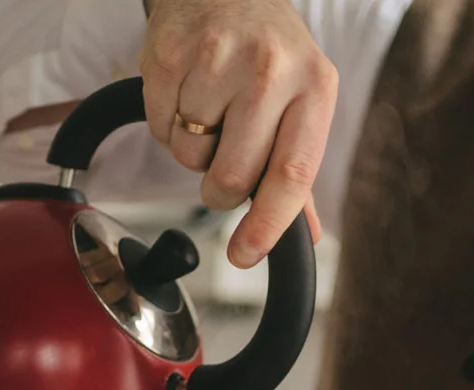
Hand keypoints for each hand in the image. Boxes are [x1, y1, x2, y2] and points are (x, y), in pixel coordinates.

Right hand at [141, 0, 335, 266]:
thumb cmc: (268, 49)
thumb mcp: (302, 98)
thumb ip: (298, 169)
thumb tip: (309, 234)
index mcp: (314, 86)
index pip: (291, 174)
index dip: (268, 225)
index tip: (245, 256)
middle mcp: (269, 70)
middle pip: (232, 176)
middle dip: (220, 188)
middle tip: (223, 160)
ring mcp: (216, 58)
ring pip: (190, 155)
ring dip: (194, 150)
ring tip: (209, 109)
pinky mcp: (168, 55)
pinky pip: (159, 128)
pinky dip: (167, 125)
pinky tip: (186, 93)